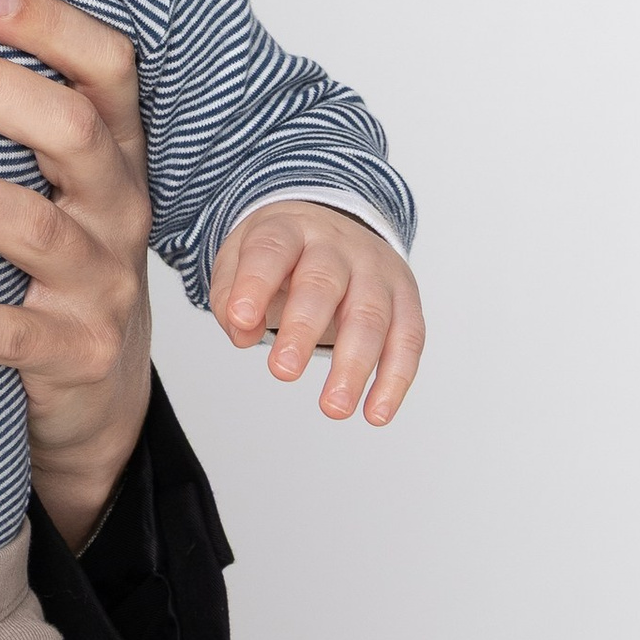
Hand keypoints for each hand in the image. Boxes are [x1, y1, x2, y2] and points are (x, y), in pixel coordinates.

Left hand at [0, 0, 156, 551]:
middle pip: (69, 130)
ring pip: (32, 228)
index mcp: (116, 155)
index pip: (106, 69)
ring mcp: (101, 285)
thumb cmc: (52, 263)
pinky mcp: (74, 354)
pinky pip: (10, 335)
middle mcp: (119, 210)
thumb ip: (11, 118)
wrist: (99, 394)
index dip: (49, 23)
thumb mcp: (54, 185)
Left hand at [210, 202, 423, 423]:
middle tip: (282, 371)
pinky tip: (376, 412)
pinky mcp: (405, 298)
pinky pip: (408, 339)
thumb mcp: (241, 259)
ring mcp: (376, 271)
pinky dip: (394, 379)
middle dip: (304, 328)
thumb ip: (232, 294)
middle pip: (324, 284)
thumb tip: (242, 332)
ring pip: (371, 316)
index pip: (272, 250)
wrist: (334, 227)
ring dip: (354, 365)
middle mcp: (338, 245)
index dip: (256, 283)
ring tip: (333, 407)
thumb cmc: (282, 255)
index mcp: (291, 229)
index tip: (241, 320)